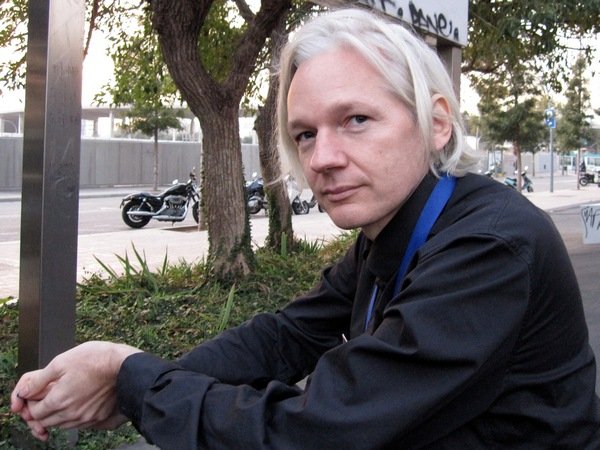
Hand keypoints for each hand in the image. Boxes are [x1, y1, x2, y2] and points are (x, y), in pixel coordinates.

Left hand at [10, 341, 141, 440]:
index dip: (32, 403)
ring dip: (58, 415)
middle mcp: (71, 414)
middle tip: (48, 396)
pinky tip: (78, 404)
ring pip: (62, 425)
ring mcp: (86, 418)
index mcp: (59, 400)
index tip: (37, 394)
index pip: (35, 412)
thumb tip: (24, 391)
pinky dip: (73, 417)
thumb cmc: (97, 359)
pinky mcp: (99, 418)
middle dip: (42, 411)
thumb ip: (39, 379)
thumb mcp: (62, 361)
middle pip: (46, 422)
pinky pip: (79, 425)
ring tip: (64, 398)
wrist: (126, 366)